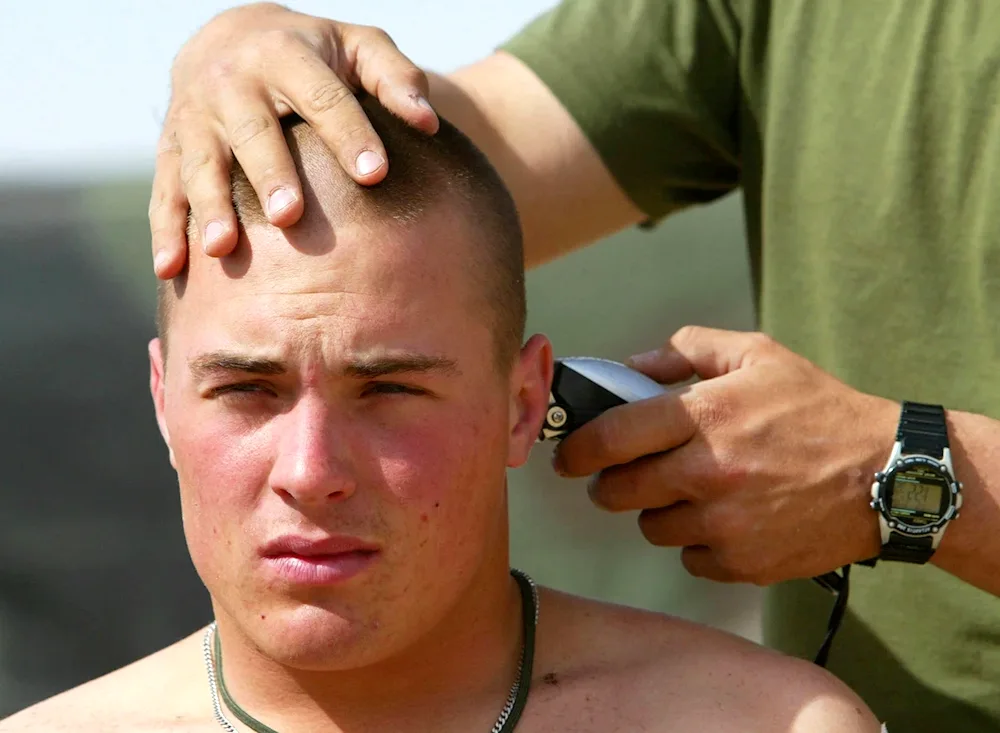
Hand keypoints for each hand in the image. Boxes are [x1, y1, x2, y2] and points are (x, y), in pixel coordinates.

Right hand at [150, 2, 438, 278]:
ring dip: (209, 205)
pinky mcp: (171, 147)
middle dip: (270, 173)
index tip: (375, 174)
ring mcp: (195, 115)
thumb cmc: (316, 54)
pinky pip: (165, 189)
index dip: (348, 133)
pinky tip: (171, 270)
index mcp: (285, 54)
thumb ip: (395, 78)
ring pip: (201, 162)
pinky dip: (165, 229)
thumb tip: (428, 122)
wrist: (233, 36)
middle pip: (253, 131)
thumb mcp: (358, 46)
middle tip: (290, 216)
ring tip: (223, 247)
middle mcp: (233, 82)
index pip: (322, 96)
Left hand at [553, 326, 899, 584]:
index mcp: (704, 416)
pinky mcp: (742, 563)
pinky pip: (690, 558)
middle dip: (609, 484)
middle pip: (618, 491)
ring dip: (658, 511)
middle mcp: (707, 473)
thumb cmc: (817, 408)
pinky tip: (724, 520)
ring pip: (651, 527)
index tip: (568, 455)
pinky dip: (697, 543)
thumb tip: (630, 364)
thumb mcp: (756, 354)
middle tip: (621, 476)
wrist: (886, 475)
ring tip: (689, 493)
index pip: (611, 438)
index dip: (578, 449)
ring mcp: (724, 524)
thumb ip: (686, 349)